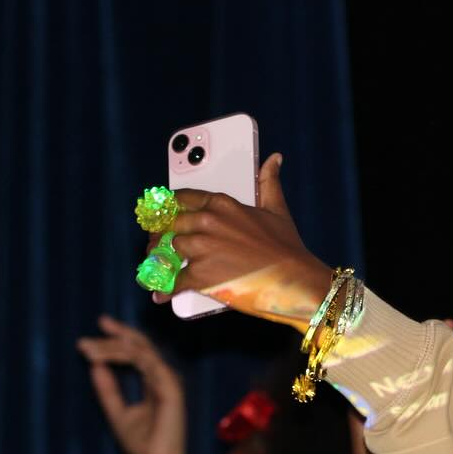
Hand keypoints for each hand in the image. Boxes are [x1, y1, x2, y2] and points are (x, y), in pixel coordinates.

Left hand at [77, 315, 185, 453]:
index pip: (138, 351)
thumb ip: (107, 389)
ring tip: (89, 350)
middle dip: (116, 334)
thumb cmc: (140, 444)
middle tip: (94, 329)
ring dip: (113, 347)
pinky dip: (125, 357)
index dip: (117, 339)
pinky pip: (148, 363)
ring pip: (141, 351)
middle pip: (141, 345)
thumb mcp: (116, 412)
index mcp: (155, 381)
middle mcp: (164, 377)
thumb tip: (95, 365)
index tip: (92, 335)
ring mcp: (169, 382)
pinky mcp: (171, 388)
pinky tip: (103, 358)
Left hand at [153, 154, 335, 329]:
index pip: (183, 198)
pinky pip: (174, 282)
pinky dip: (166, 290)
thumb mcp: (277, 209)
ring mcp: (202, 249)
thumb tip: (274, 159)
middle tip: (158, 244)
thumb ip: (269, 182)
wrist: (294, 279)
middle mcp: (208, 222)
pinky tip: (161, 294)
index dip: (169, 207)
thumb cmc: (287, 247)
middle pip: (171, 224)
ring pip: (170, 250)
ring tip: (160, 269)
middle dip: (161, 234)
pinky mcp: (200, 276)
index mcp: (222, 204)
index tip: (161, 212)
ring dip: (164, 261)